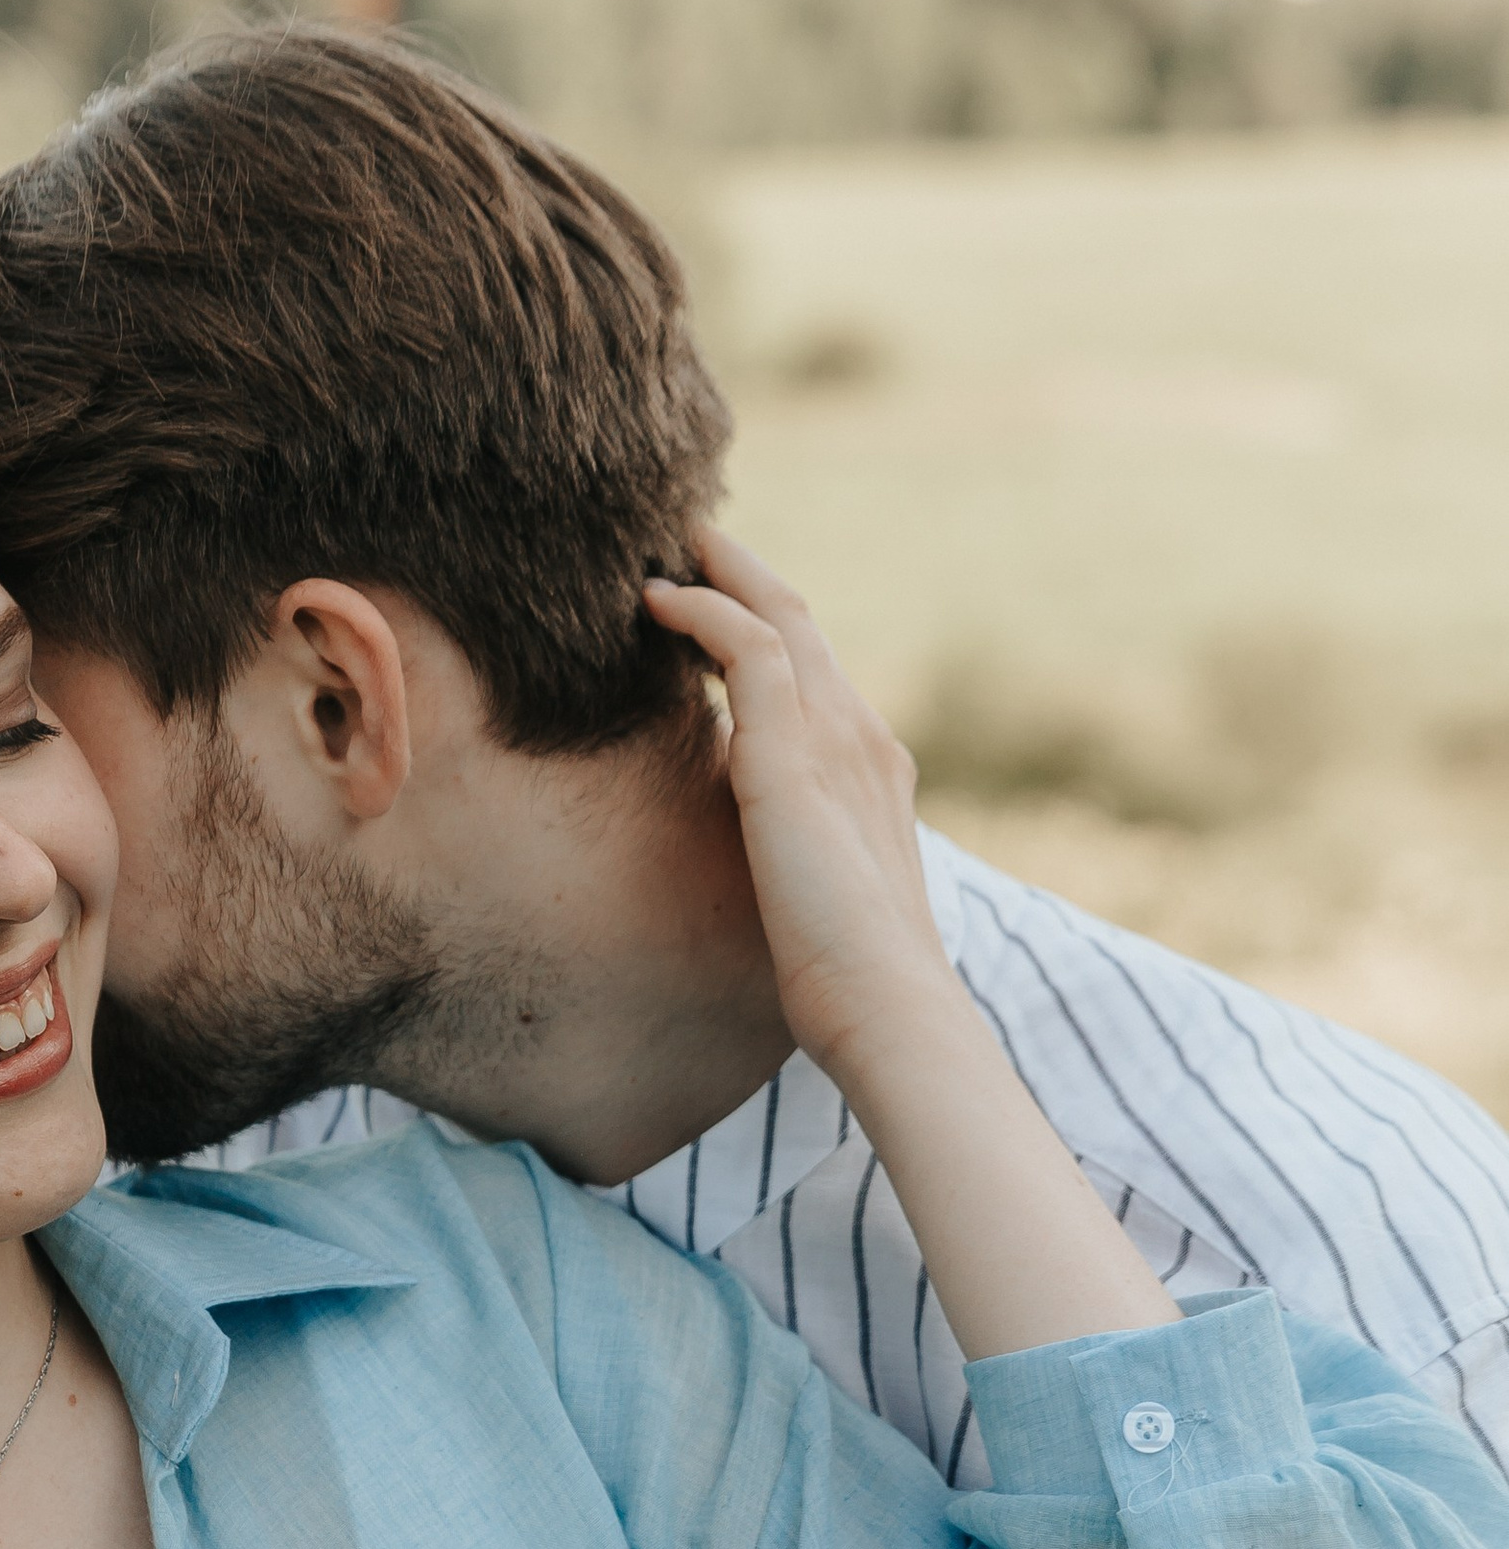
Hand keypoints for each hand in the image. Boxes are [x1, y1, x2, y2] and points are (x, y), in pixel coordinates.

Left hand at [647, 534, 1173, 1358]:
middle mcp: (862, 738)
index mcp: (871, 770)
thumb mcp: (811, 899)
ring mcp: (836, 739)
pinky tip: (658, 602)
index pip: (815, 673)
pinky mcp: (795, 756)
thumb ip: (787, 860)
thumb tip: (748, 864)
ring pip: (778, 617)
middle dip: (746, 575)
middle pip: (800, 623)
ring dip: (721, 574)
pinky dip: (703, 614)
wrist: (889, 1011)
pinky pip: (748, 649)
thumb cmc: (847, 983)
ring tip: (665, 546)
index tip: (716, 601)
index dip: (767, 628)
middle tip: (688, 537)